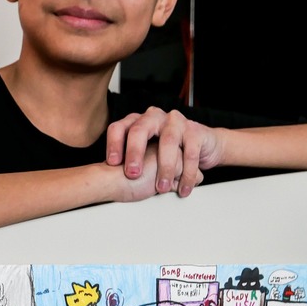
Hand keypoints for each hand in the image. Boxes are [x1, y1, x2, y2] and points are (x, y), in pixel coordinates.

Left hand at [106, 107, 222, 197]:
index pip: (119, 128)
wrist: (201, 144)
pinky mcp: (195, 131)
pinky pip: (190, 152)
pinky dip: (187, 173)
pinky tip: (183, 187)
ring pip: (168, 141)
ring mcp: (175, 122)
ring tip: (161, 187)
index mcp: (137, 122)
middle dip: (135, 153)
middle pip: (139, 130)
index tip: (112, 163)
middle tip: (133, 174)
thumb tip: (105, 176)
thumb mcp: (144, 153)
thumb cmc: (166, 150)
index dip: (113, 144)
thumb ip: (128, 159)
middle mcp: (154, 118)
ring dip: (164, 167)